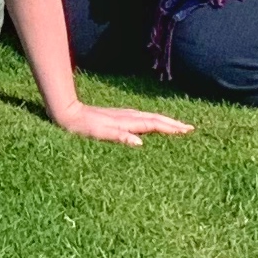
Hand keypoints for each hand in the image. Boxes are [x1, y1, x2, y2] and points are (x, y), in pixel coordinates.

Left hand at [51, 97, 193, 147]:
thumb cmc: (82, 127)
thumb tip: (140, 143)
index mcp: (127, 122)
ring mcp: (122, 115)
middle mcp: (127, 116)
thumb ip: (120, 137)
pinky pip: (141, 118)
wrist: (67, 113)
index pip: (154, 124)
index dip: (171, 128)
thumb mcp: (100, 135)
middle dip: (172, 123)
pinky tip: (151, 123)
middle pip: (155, 118)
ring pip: (149, 117)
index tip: (187, 130)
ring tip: (176, 125)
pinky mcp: (117, 116)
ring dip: (164, 121)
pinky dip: (152, 120)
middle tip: (189, 128)